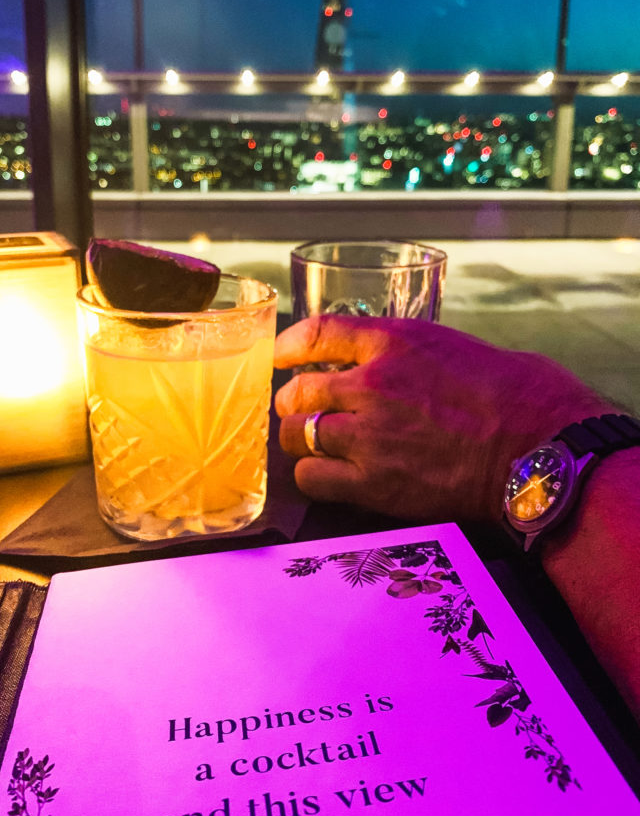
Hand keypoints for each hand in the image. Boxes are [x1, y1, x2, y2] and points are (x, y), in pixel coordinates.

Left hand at [274, 315, 613, 522]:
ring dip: (300, 439)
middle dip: (293, 401)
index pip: (318, 333)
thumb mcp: (449, 347)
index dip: (289, 347)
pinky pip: (313, 477)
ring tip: (310, 444)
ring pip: (299, 434)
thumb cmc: (509, 394)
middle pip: (299, 390)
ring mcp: (369, 434)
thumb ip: (400, 354)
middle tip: (298, 411)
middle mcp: (372, 383)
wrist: (536, 445)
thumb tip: (368, 366)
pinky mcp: (374, 482)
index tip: (279, 356)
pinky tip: (326, 474)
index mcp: (394, 342)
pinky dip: (313, 475)